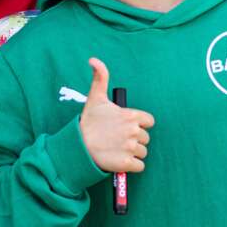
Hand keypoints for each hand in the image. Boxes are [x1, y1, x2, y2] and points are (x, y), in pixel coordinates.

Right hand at [77, 58, 153, 173]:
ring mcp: (131, 148)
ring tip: (117, 149)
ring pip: (142, 152)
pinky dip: (131, 166)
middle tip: (117, 139)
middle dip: (134, 140)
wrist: (78, 147)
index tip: (126, 127)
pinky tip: (120, 160)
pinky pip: (140, 166)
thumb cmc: (88, 122)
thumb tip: (93, 60)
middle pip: (145, 138)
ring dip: (132, 153)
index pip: (148, 122)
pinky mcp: (127, 164)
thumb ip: (100, 77)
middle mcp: (134, 131)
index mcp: (131, 115)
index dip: (139, 124)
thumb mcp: (95, 98)